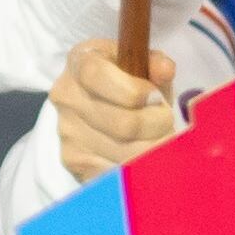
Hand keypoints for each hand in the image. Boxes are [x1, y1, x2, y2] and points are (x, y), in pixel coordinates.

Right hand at [51, 40, 180, 181]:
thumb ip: (155, 63)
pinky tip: (144, 154)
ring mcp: (68, 132)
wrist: (95, 105)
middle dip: (157, 124)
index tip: (155, 97)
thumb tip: (165, 69)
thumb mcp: (140, 63)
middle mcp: (67, 97)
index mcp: (81, 62)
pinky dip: (139, 167)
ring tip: (159, 137)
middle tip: (166, 121)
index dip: (135, 91)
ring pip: (125, 153)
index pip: (99, 76)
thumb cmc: (125, 80)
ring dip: (154, 148)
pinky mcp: (74, 162)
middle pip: (123, 123)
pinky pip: (118, 172)